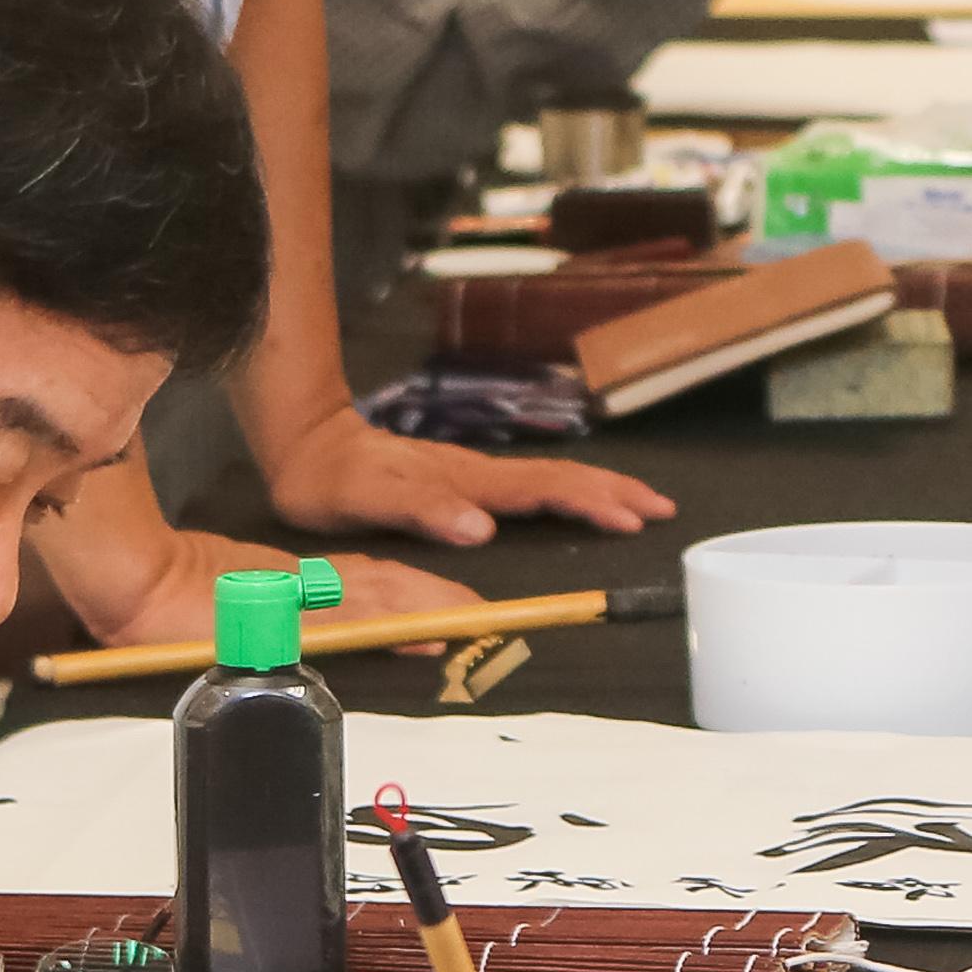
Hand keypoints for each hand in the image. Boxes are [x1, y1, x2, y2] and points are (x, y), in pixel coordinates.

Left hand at [262, 411, 672, 555]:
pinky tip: (579, 500)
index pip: (541, 489)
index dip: (588, 503)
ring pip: (551, 476)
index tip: (630, 519)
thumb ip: (421, 511)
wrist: (308, 442)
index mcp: (464, 480)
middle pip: (560, 476)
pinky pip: (532, 483)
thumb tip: (482, 529)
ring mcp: (474, 472)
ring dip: (600, 488)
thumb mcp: (366, 499)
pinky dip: (569, 490)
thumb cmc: (332, 479)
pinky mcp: (466, 479)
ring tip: (641, 502)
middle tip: (662, 509)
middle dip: (614, 491)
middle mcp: (477, 472)